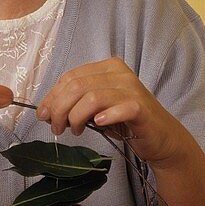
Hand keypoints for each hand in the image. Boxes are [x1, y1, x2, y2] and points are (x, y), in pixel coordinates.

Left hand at [36, 58, 193, 166]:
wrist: (161, 137)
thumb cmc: (126, 121)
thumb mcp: (97, 108)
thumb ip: (76, 103)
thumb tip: (47, 111)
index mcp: (107, 68)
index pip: (71, 77)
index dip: (52, 96)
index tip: (43, 115)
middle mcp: (120, 73)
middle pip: (77, 86)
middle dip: (59, 109)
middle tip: (56, 128)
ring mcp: (132, 89)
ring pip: (91, 97)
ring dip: (75, 117)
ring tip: (74, 131)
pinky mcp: (141, 107)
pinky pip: (119, 108)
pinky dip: (105, 117)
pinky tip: (98, 124)